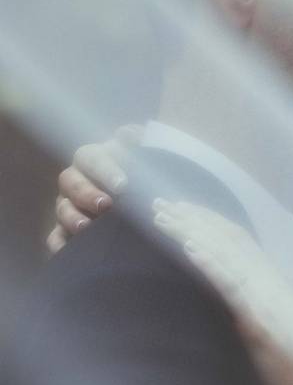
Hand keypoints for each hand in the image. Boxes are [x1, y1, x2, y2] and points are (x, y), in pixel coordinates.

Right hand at [48, 124, 142, 252]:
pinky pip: (56, 237)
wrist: (141, 194)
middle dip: (87, 194)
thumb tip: (130, 134)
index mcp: (93, 158)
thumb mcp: (144, 155)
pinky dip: (59, 244)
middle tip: (106, 205)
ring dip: (72, 217)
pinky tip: (67, 250)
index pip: (91, 158)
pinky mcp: (66, 229)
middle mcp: (76, 180)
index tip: (123, 185)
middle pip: (71, 183)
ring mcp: (69, 205)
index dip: (104, 170)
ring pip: (62, 209)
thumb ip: (140, 144)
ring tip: (86, 227)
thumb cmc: (140, 170)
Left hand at [151, 200, 292, 384]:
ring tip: (166, 217)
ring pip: (227, 254)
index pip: (240, 239)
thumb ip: (265, 302)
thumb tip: (243, 293)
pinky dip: (210, 262)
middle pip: (230, 239)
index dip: (210, 220)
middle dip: (194, 218)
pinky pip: (231, 284)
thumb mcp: (282, 322)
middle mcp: (272, 280)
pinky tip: (191, 248)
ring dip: (193, 232)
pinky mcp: (259, 317)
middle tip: (161, 203)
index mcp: (276, 279)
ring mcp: (266, 296)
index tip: (182, 208)